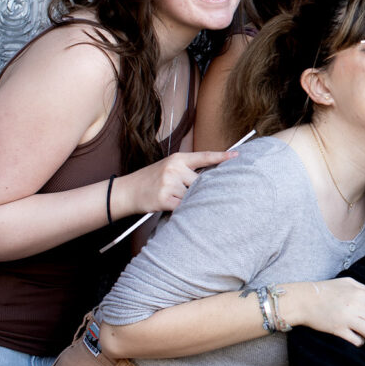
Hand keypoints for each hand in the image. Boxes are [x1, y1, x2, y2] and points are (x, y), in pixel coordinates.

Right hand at [115, 150, 236, 215]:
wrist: (127, 191)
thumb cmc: (151, 180)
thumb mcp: (169, 167)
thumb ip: (188, 170)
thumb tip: (211, 178)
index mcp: (178, 159)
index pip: (204, 157)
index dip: (222, 157)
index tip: (237, 156)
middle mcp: (174, 169)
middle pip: (201, 182)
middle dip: (198, 190)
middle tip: (187, 191)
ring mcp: (169, 183)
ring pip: (193, 195)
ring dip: (188, 200)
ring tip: (173, 197)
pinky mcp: (165, 199)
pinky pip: (184, 206)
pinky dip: (182, 209)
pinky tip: (171, 205)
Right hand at [280, 279, 364, 346]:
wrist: (304, 300)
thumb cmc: (325, 290)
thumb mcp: (347, 282)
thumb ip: (364, 288)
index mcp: (360, 293)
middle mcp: (356, 305)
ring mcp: (347, 318)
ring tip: (364, 334)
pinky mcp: (338, 329)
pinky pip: (357, 340)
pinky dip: (359, 342)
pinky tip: (355, 338)